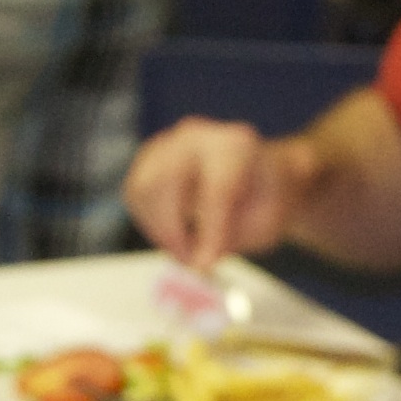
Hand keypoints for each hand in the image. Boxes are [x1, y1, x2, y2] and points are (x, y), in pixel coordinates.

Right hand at [123, 118, 304, 267]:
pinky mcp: (148, 159)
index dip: (208, 231)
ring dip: (158, 229)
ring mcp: (168, 143)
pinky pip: (135, 195)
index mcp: (235, 146)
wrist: (259, 179)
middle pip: (161, 182)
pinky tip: (176, 233)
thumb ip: (235, 238)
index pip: (214, 189)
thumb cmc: (263, 201)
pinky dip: (150, 223)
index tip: (206, 263)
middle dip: (171, 231)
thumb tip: (200, 261)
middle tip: (190, 261)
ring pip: (141, 190)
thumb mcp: (265, 224)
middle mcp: (197, 136)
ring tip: (187, 249)